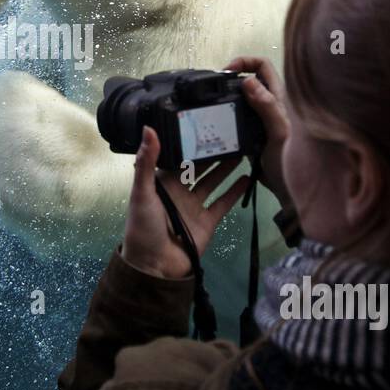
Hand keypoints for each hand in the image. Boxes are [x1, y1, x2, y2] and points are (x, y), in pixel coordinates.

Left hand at [121, 127, 249, 279]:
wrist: (155, 265)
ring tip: (242, 150)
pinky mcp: (208, 221)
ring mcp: (195, 206)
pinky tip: (247, 177)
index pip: (179, 156)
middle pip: (200, 167)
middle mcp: (180, 191)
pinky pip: (223, 203)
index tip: (206, 123)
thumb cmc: (143, 227)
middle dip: (212, 152)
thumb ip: (147, 161)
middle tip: (229, 133)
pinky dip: (235, 191)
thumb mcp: (142, 192)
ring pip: (213, 182)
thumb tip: (149, 128)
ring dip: (226, 167)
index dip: (191, 142)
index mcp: (163, 182)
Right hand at [224, 56, 291, 207]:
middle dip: (232, 77)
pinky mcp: (254, 133)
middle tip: (215, 88)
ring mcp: (262, 118)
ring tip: (214, 103)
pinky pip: (239, 116)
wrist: (289, 192)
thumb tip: (248, 81)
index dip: (244, 61)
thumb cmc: (291, 163)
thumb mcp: (279, 134)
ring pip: (244, 97)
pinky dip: (228, 113)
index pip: (263, 65)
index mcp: (281, 98)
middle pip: (251, 78)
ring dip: (229, 96)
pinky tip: (219, 121)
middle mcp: (272, 104)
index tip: (226, 72)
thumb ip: (266, 108)